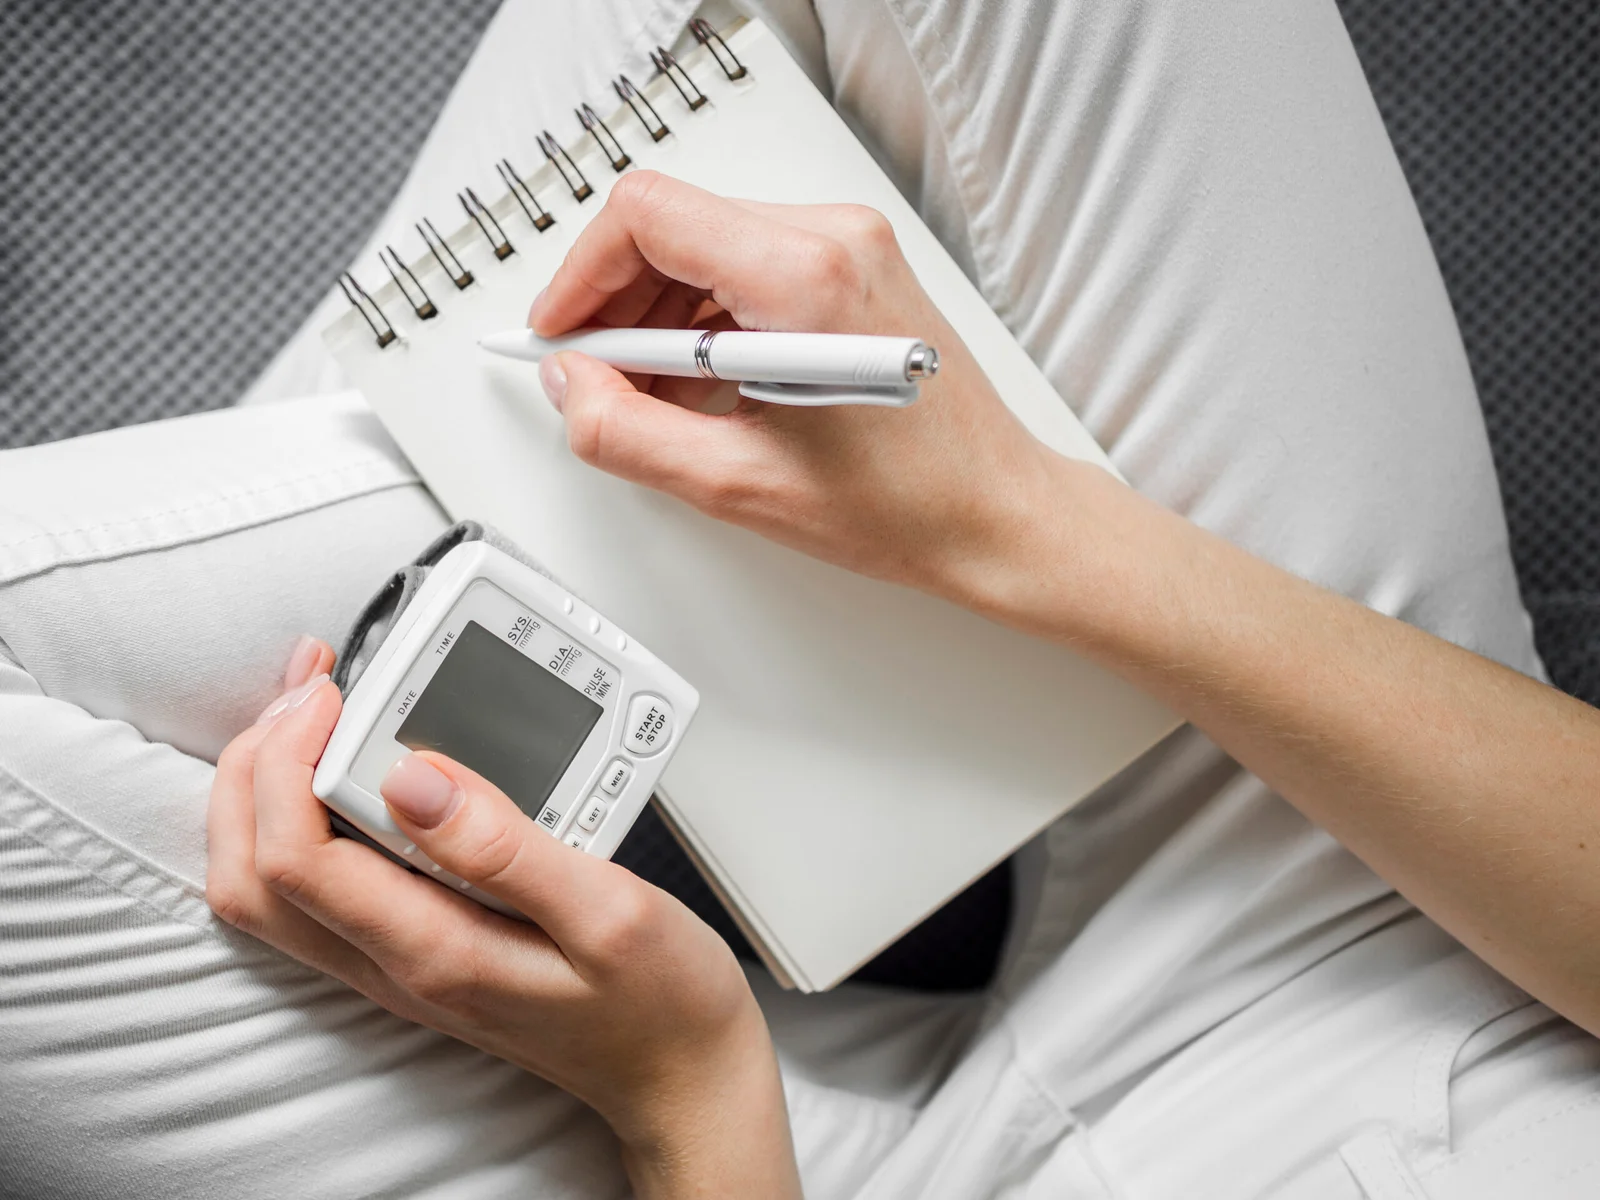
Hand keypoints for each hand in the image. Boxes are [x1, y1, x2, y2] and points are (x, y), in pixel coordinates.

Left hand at [206, 638, 800, 1198]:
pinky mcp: (418, 951)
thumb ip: (505, 847)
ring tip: (316, 715)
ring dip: (265, 792)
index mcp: (435, 951)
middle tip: (310, 689)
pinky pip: (316, 889)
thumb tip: (412, 779)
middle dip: (253, 767)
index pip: (298, 860)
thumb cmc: (658, 1000)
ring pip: (269, 887)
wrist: (682, 1071)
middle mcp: (398, 964)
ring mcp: (400, 963)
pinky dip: (303, 817)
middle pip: (249, 876)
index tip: (334, 695)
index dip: (288, 763)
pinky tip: (352, 770)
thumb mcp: (607, 910)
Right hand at [529, 170, 1067, 603]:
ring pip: (707, 244)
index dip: (581, 275)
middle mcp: (836, 239)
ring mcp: (853, 247)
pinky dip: (707, 320)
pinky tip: (702, 386)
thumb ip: (624, 432)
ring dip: (661, 316)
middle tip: (597, 379)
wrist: (996, 513)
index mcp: (806, 277)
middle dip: (618, 303)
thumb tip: (569, 385)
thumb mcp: (737, 485)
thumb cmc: (908, 504)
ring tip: (657, 398)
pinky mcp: (857, 268)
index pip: (647, 215)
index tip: (559, 332)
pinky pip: (748, 266)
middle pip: (673, 224)